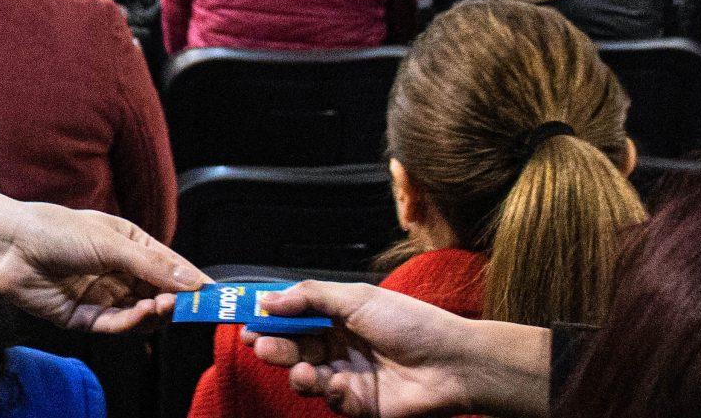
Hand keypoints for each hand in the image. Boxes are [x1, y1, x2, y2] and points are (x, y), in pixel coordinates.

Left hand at [0, 183, 203, 333]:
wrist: (6, 245)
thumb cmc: (54, 229)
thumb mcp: (110, 242)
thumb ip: (151, 265)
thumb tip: (192, 282)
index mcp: (129, 245)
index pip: (169, 266)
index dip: (192, 281)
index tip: (215, 296)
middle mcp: (118, 272)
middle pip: (159, 294)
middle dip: (176, 301)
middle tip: (188, 306)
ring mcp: (101, 296)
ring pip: (140, 315)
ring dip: (155, 313)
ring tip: (162, 305)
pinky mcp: (82, 317)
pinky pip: (115, 325)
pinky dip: (131, 323)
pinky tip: (142, 313)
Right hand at [240, 281, 550, 417]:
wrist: (454, 364)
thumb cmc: (414, 324)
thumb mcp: (358, 298)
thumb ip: (309, 297)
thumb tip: (268, 299)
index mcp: (339, 316)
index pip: (293, 316)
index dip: (269, 319)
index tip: (246, 320)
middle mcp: (340, 345)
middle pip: (292, 347)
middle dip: (273, 347)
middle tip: (260, 345)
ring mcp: (349, 375)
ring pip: (305, 376)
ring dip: (296, 372)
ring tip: (302, 369)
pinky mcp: (359, 403)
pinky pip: (331, 399)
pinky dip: (330, 392)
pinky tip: (341, 385)